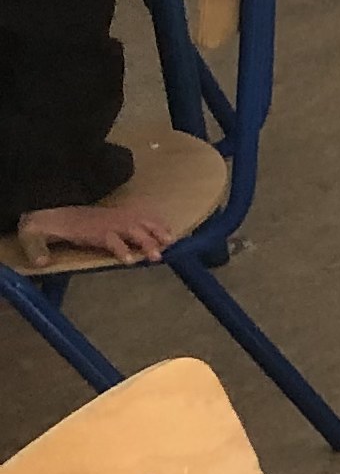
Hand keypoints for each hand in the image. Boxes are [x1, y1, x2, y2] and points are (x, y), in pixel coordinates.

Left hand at [19, 199, 171, 264]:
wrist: (46, 211)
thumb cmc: (42, 228)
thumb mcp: (33, 237)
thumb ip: (37, 249)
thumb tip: (41, 262)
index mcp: (86, 229)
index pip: (108, 238)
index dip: (119, 248)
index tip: (130, 260)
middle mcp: (104, 222)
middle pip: (130, 229)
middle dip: (145, 241)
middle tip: (158, 256)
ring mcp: (112, 218)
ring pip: (139, 222)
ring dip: (157, 230)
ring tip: (172, 242)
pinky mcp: (117, 216)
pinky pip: (141, 216)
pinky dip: (157, 222)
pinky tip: (168, 231)